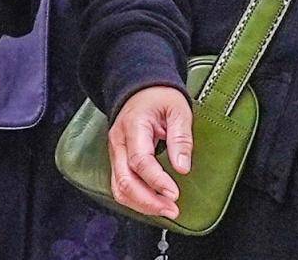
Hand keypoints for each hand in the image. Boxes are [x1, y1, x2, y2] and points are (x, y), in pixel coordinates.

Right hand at [108, 84, 193, 218]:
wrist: (141, 88)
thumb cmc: (159, 96)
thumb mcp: (178, 109)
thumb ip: (181, 138)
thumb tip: (182, 167)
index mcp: (133, 126)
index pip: (140, 161)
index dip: (156, 181)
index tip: (174, 193)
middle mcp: (118, 141)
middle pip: (124, 180)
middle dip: (148, 201)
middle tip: (171, 208)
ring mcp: (115, 152)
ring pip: (119, 188)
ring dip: (142, 204)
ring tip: (165, 209)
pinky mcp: (118, 160)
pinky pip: (121, 185)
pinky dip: (136, 199)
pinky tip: (153, 203)